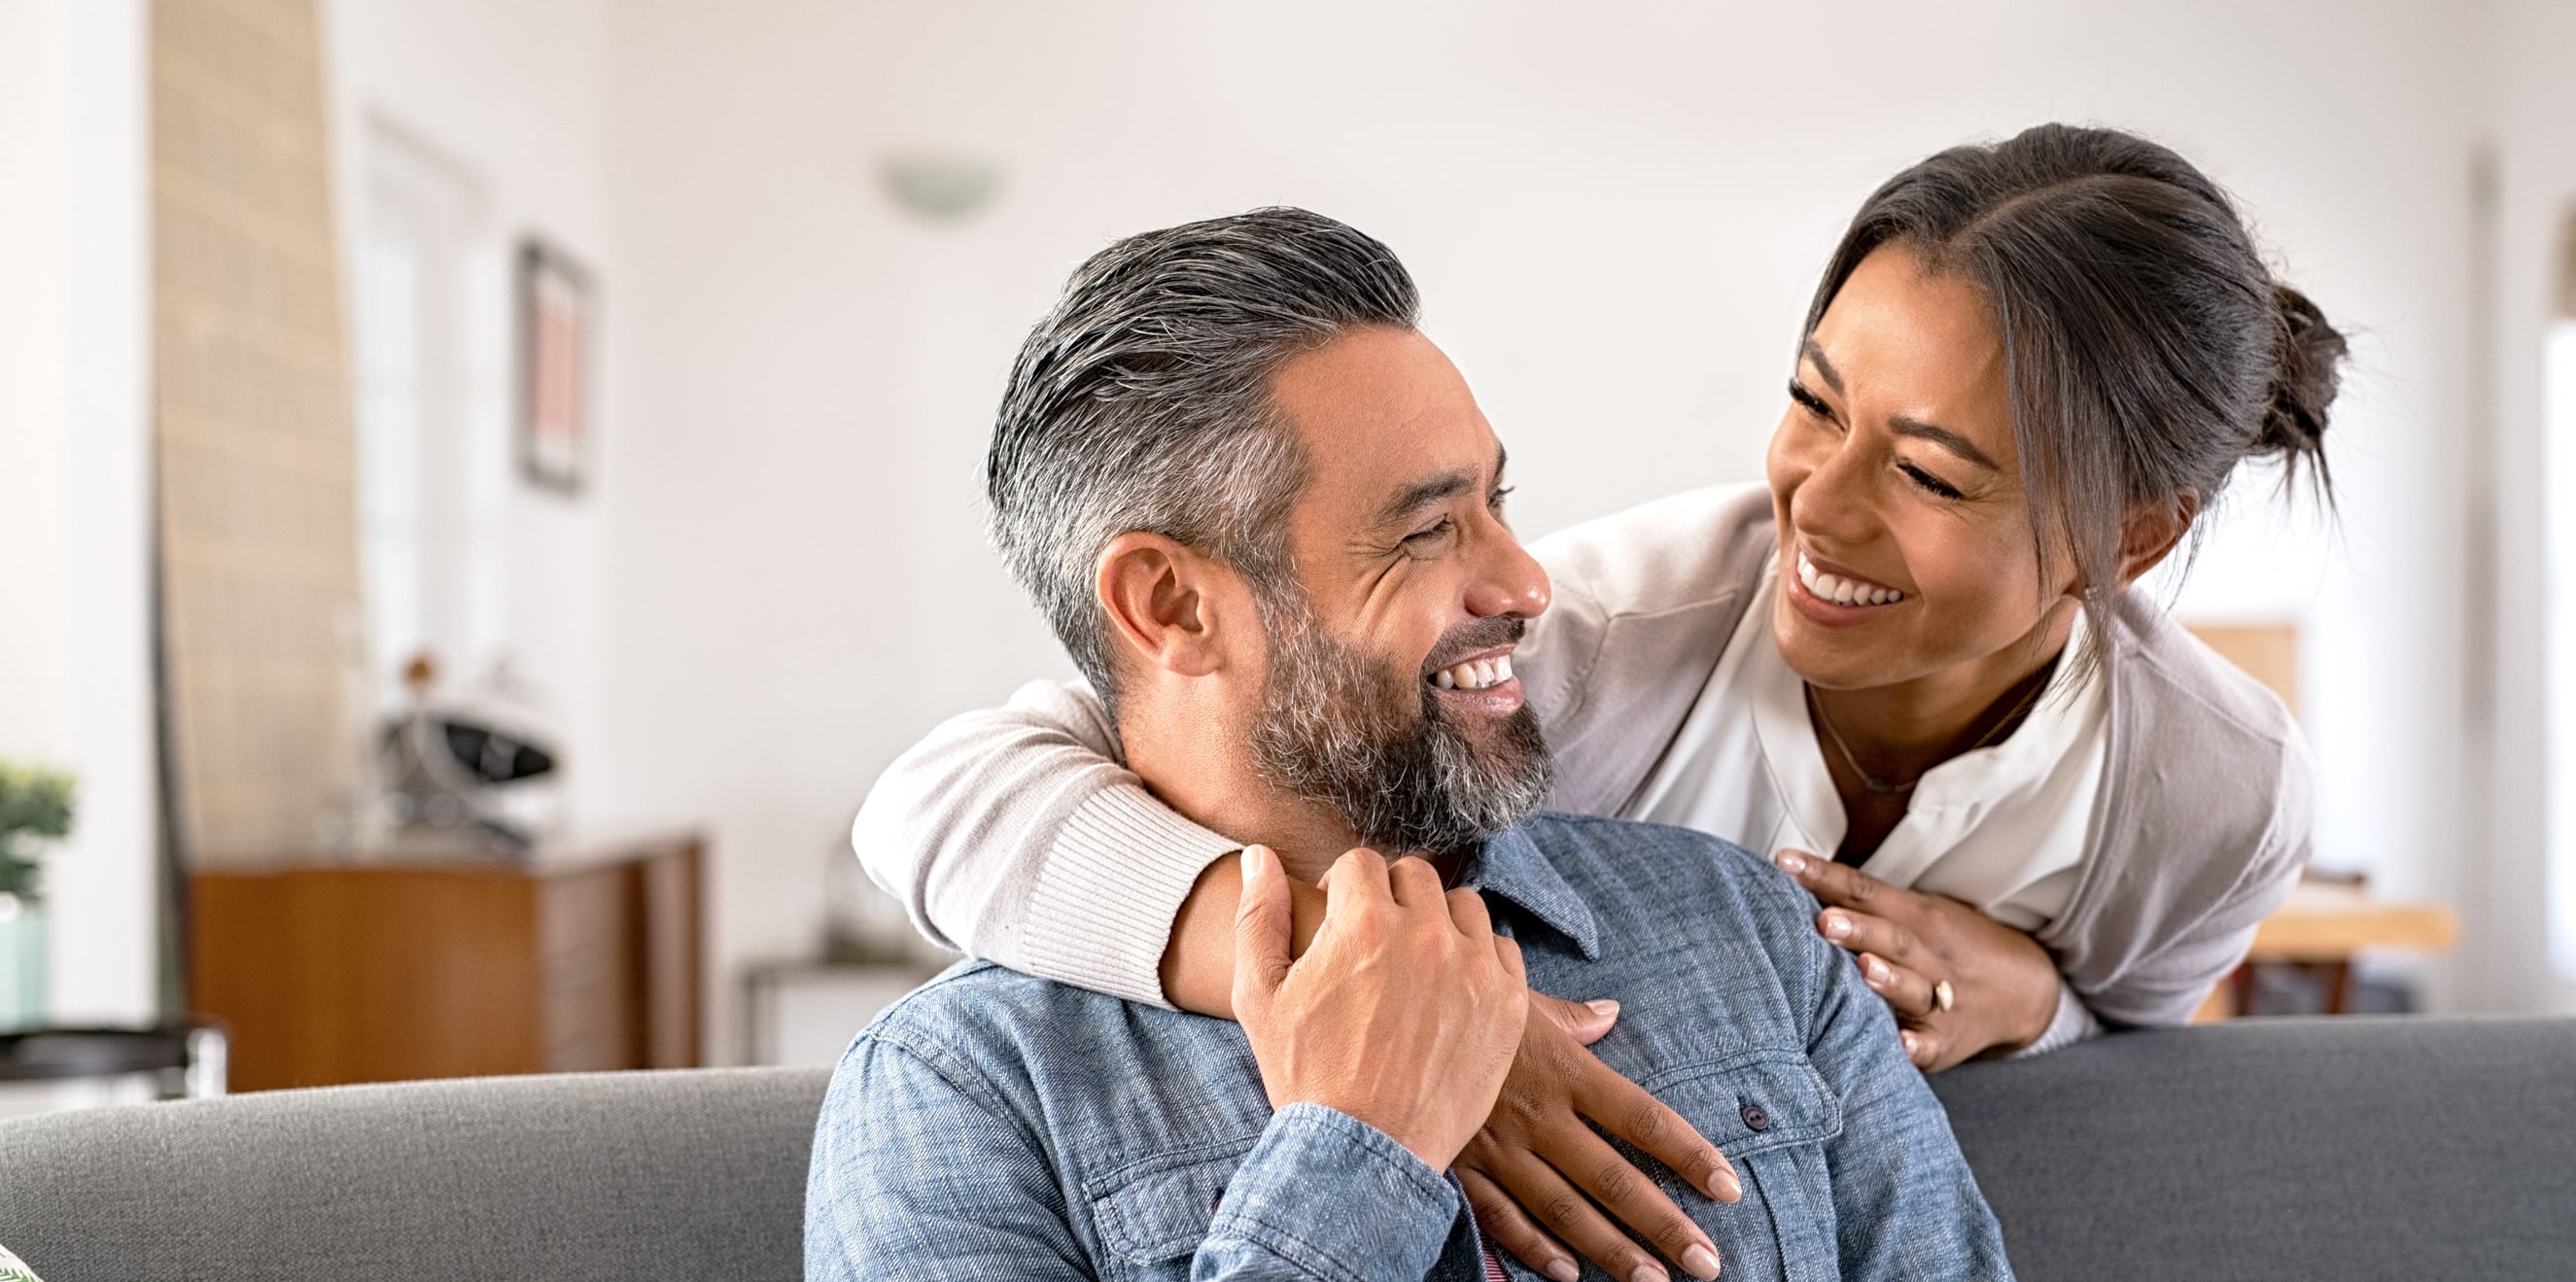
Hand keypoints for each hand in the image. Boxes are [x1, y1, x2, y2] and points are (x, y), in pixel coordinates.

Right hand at [1233, 844, 1528, 1168]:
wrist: (1363, 1152)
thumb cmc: (1305, 1075)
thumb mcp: (1259, 995)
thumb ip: (1259, 915)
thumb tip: (1260, 856)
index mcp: (1362, 922)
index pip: (1361, 863)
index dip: (1344, 888)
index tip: (1340, 918)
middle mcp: (1425, 934)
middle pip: (1415, 876)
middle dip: (1391, 898)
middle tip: (1377, 942)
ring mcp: (1473, 968)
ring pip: (1464, 906)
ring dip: (1439, 922)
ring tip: (1416, 962)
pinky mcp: (1508, 1004)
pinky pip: (1501, 950)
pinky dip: (1477, 959)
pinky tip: (1451, 989)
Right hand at [1456, 996, 1739, 1281]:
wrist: (1382, 1013)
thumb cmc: (1456, 999)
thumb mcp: (1517, 996)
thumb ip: (1570, 1016)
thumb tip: (1611, 1013)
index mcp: (1563, 1069)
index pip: (1643, 1118)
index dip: (1689, 1154)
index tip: (1728, 1186)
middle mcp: (1539, 1115)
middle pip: (1614, 1179)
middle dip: (1664, 1224)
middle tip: (1707, 1262)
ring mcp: (1499, 1146)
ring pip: (1565, 1210)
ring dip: (1613, 1250)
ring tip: (1653, 1281)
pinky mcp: (1461, 1165)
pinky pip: (1502, 1217)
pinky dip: (1534, 1249)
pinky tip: (1568, 1274)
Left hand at [1772, 849, 2060, 1070]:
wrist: (2022, 990)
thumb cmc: (1944, 946)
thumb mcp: (1915, 914)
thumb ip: (1861, 902)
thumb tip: (1790, 876)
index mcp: (1916, 916)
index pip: (1866, 890)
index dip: (1825, 876)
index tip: (1784, 863)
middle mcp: (1930, 954)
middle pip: (1892, 937)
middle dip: (1857, 929)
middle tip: (1822, 920)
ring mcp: (1941, 999)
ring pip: (1914, 988)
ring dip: (1888, 979)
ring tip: (1862, 969)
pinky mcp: (1945, 1042)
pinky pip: (1930, 1045)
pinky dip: (1916, 1046)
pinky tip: (1899, 1045)